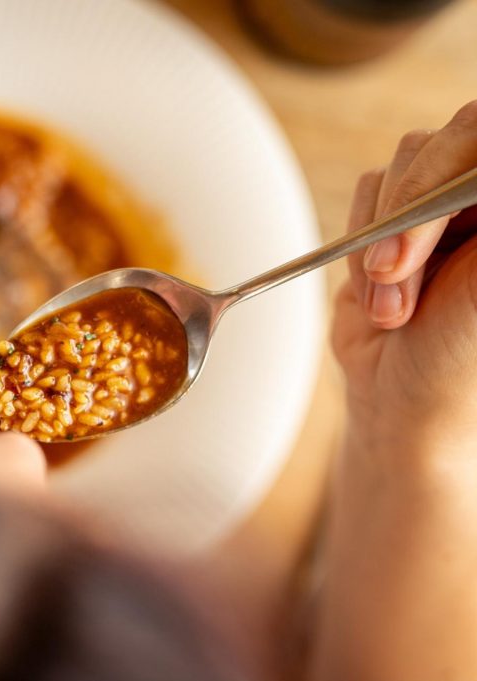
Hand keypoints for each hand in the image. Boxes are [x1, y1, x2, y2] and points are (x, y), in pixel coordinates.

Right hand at [332, 100, 476, 454]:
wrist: (399, 399)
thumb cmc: (460, 361)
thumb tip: (464, 183)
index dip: (447, 176)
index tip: (432, 228)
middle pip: (446, 141)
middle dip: (409, 218)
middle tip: (396, 276)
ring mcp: (443, 202)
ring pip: (399, 167)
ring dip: (381, 241)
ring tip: (395, 303)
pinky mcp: (394, 215)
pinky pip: (366, 192)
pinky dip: (357, 244)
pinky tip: (378, 289)